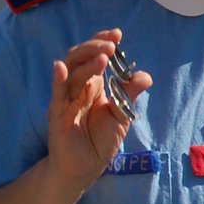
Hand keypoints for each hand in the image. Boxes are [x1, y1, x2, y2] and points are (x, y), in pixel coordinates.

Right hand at [45, 29, 152, 189]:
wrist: (83, 169)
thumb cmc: (99, 141)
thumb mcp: (120, 115)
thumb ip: (129, 94)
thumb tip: (145, 76)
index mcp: (90, 85)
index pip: (92, 55)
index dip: (101, 41)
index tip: (117, 33)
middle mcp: (76, 88)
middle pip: (78, 58)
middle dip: (94, 47)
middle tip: (112, 44)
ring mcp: (65, 101)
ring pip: (71, 74)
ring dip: (86, 63)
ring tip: (104, 57)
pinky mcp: (58, 116)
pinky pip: (57, 96)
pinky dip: (58, 81)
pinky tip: (60, 68)